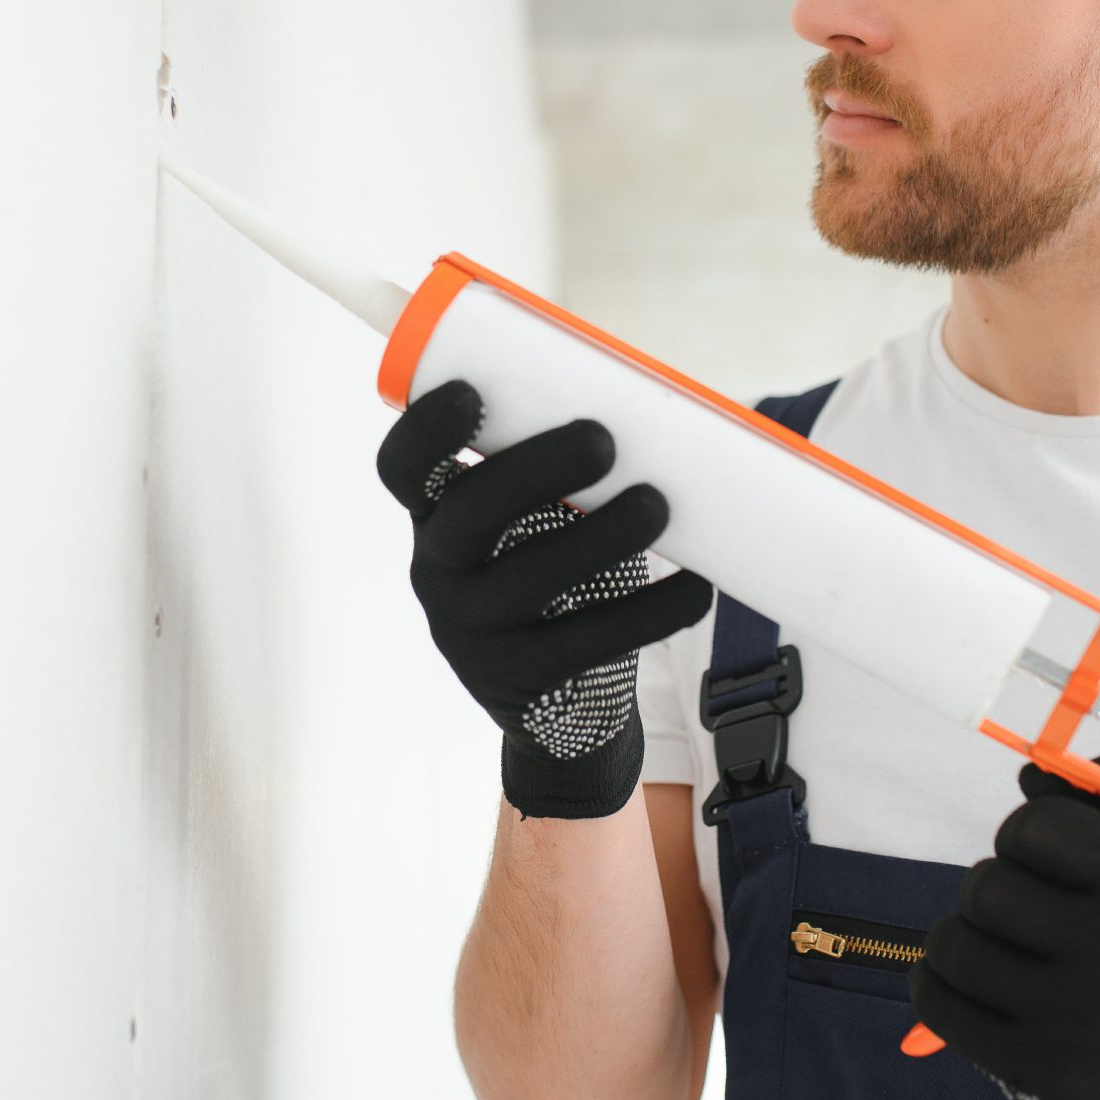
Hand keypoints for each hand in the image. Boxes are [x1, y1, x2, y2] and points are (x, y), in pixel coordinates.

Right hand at [375, 378, 715, 819]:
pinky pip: (592, 642)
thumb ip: (561, 471)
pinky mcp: (529, 681)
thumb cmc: (551, 572)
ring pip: (529, 582)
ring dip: (599, 536)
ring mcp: (477, 634)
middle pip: (469, 514)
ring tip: (657, 503)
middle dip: (534, 469)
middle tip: (602, 439)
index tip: (470, 391)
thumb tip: (653, 400)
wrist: (555, 707)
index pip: (402, 469)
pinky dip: (652, 611)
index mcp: (436, 517)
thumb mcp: (530, 523)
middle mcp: (440, 573)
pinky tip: (697, 587)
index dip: (424, 430)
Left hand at [907, 754, 1099, 1099]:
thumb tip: (1030, 775)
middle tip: (1018, 904)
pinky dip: (935, 984)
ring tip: (994, 940)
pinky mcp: (1044, 1071)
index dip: (1025, 834)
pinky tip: (958, 978)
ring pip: (956, 944)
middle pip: (987, 887)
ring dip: (962, 934)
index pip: (1035, 828)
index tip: (1037, 853)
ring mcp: (1077, 1021)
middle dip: (994, 886)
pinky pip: (942, 1008)